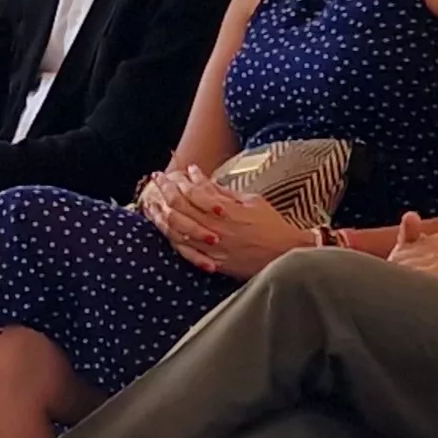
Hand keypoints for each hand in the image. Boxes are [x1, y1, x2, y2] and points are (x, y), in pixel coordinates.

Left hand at [139, 165, 315, 279]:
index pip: (193, 192)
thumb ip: (221, 191)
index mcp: (225, 210)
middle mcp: (216, 228)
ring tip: (151, 204)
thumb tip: (198, 175)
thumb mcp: (250, 201)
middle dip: (165, 193)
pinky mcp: (213, 263)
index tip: (168, 173)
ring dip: (162, 215)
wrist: (286, 254)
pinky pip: (186, 252)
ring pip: (178, 230)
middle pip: (180, 209)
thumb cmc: (271, 225)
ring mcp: (212, 248)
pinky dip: (173, 239)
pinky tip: (164, 230)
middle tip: (156, 183)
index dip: (177, 181)